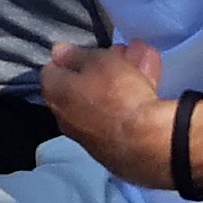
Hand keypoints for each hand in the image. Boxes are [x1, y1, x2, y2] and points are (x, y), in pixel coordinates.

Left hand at [42, 38, 174, 188]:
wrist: (147, 142)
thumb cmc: (117, 94)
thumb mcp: (98, 61)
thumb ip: (76, 54)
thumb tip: (57, 51)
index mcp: (54, 95)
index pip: (54, 69)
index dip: (74, 57)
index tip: (93, 51)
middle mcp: (65, 119)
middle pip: (83, 86)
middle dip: (104, 68)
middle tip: (124, 54)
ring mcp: (89, 138)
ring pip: (104, 102)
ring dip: (121, 82)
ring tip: (144, 66)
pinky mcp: (112, 152)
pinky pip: (116, 120)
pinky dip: (128, 106)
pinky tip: (149, 90)